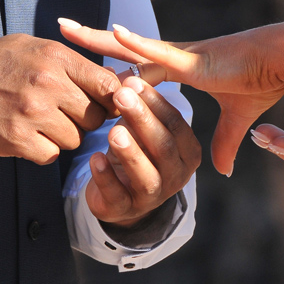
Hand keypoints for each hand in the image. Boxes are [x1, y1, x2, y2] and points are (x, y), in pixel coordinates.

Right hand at [0, 34, 121, 163]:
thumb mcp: (34, 47)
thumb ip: (73, 61)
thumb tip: (115, 79)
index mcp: (56, 57)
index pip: (108, 85)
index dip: (112, 99)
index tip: (106, 103)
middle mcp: (47, 84)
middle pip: (96, 116)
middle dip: (87, 119)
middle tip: (68, 114)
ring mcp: (32, 113)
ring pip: (76, 138)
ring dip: (65, 135)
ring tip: (44, 122)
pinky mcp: (18, 139)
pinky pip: (52, 154)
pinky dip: (45, 149)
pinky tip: (30, 135)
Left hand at [59, 18, 283, 176]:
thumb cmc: (263, 80)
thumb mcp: (236, 118)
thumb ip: (224, 140)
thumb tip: (223, 170)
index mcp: (182, 68)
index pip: (138, 66)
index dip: (113, 62)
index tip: (87, 59)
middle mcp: (175, 58)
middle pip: (123, 49)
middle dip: (92, 39)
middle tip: (60, 27)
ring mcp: (182, 56)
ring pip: (131, 46)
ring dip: (100, 38)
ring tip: (68, 27)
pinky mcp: (195, 60)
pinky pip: (160, 52)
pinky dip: (138, 43)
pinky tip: (115, 32)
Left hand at [86, 76, 200, 226]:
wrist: (119, 194)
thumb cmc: (136, 150)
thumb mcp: (143, 126)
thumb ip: (141, 102)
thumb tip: (130, 73)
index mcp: (187, 152)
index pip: (176, 125)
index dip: (155, 102)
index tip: (134, 82)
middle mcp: (177, 176)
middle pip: (164, 147)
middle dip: (143, 120)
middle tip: (122, 96)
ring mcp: (153, 197)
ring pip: (146, 176)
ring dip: (130, 152)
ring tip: (113, 131)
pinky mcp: (125, 210)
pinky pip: (117, 195)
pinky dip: (106, 176)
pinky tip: (95, 158)